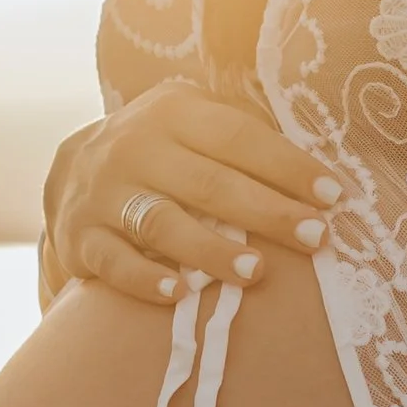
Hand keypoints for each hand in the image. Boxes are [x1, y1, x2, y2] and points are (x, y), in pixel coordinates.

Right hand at [43, 80, 344, 305]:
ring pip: (162, 224)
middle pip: (208, 183)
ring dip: (212, 250)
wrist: (73, 172)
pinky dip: (146, 280)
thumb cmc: (166, 151)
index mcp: (173, 112)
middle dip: (267, 212)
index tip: (334, 196)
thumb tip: (319, 177)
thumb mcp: (196, 122)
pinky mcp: (81, 238)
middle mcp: (135, 147)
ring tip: (257, 272)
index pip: (238, 137)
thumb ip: (246, 137)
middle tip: (316, 238)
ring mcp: (104, 194)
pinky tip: (180, 294)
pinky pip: (115, 262)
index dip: (287, 167)